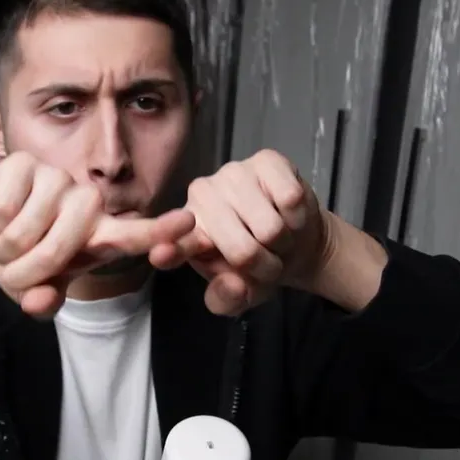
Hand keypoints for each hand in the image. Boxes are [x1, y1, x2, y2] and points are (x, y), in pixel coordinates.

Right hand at [0, 152, 194, 317]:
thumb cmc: (22, 261)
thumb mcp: (35, 290)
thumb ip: (43, 300)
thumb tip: (39, 300)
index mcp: (99, 234)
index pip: (135, 233)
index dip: (160, 230)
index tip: (187, 222)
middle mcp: (85, 202)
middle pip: (70, 239)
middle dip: (36, 265)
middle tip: (16, 272)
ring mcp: (57, 179)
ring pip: (32, 224)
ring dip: (8, 247)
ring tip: (5, 247)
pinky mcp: (25, 163)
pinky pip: (6, 206)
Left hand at [151, 149, 329, 315]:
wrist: (297, 238)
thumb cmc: (259, 264)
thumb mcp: (241, 293)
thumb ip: (227, 299)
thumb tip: (233, 285)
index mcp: (185, 231)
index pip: (173, 241)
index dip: (172, 249)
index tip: (162, 255)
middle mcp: (202, 196)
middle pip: (242, 251)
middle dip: (266, 268)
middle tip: (268, 261)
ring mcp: (233, 173)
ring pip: (270, 230)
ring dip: (283, 244)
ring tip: (277, 238)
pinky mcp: (267, 160)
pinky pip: (290, 200)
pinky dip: (297, 219)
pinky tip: (288, 215)